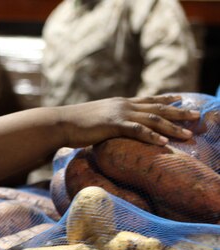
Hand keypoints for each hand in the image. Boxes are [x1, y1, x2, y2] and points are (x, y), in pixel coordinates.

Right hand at [60, 94, 200, 147]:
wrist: (60, 122)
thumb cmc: (74, 124)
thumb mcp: (95, 120)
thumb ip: (108, 122)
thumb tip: (110, 129)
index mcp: (119, 103)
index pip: (148, 99)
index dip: (166, 100)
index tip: (181, 100)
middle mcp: (123, 104)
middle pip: (157, 107)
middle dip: (178, 112)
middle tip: (196, 116)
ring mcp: (119, 113)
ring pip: (153, 119)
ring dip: (172, 127)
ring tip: (188, 133)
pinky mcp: (113, 124)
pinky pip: (138, 130)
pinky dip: (153, 137)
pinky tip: (164, 143)